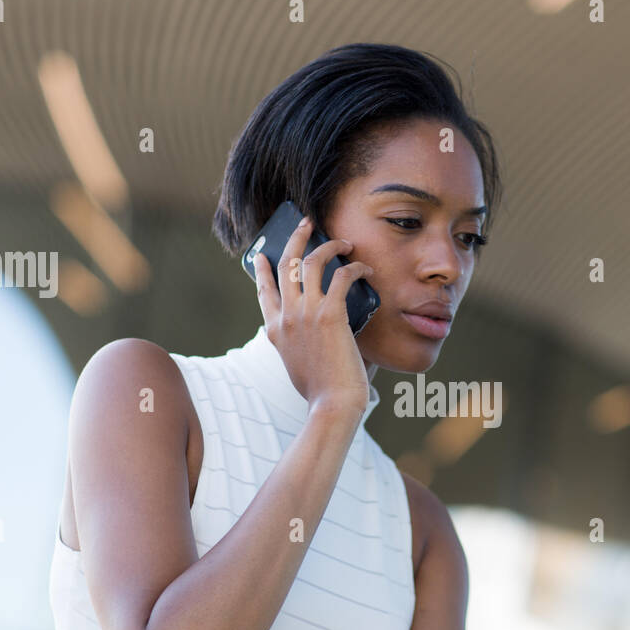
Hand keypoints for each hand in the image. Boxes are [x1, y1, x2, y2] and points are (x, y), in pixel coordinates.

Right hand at [253, 215, 372, 416]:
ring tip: (344, 241)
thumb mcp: (298, 365)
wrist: (333, 405)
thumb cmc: (322, 392)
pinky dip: (355, 268)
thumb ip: (300, 343)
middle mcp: (286, 317)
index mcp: (275, 330)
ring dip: (329, 245)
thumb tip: (317, 330)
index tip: (263, 256)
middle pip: (284, 264)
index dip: (263, 269)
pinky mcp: (330, 314)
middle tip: (307, 223)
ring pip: (309, 262)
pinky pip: (342, 276)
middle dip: (296, 237)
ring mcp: (306, 314)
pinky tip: (366, 269)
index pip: (263, 291)